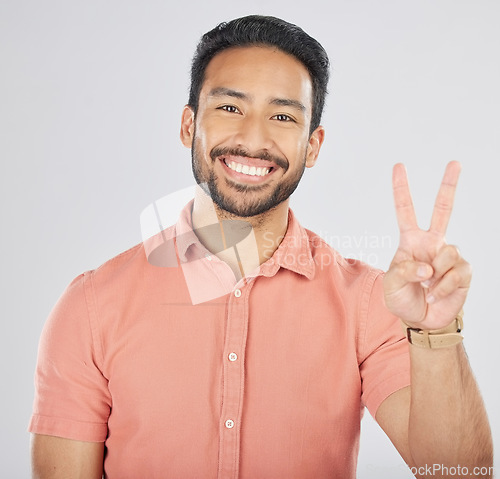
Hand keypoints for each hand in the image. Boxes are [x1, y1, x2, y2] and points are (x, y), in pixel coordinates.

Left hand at [384, 161, 471, 329]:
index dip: (401, 190)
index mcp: (410, 241)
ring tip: (426, 288)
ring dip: (435, 276)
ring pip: (448, 252)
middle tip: (455, 162)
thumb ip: (404, 272)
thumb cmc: (403, 299)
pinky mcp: (463, 271)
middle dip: (448, 186)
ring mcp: (448, 255)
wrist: (422, 320)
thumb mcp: (392, 285)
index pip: (405, 211)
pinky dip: (444, 287)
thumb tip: (427, 266)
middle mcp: (431, 243)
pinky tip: (436, 295)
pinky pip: (456, 272)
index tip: (398, 166)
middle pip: (442, 210)